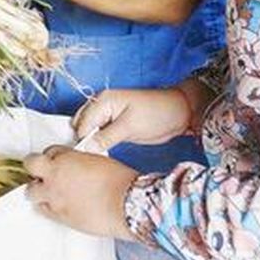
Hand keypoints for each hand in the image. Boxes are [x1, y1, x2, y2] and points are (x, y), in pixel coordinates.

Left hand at [23, 146, 137, 238]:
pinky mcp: (59, 216)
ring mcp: (54, 197)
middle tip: (45, 173)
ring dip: (38, 190)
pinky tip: (58, 205)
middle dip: (36, 169)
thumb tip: (74, 165)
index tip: (57, 161)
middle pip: (30, 166)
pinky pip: (42, 210)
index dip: (53, 156)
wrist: (127, 205)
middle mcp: (55, 176)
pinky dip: (47, 206)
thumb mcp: (96, 160)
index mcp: (65, 158)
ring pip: (31, 191)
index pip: (48, 151)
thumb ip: (78, 161)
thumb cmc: (119, 182)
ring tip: (50, 192)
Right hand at [72, 88, 193, 150]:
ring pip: (88, 133)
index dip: (82, 142)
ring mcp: (108, 116)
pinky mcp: (115, 126)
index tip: (85, 158)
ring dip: (90, 145)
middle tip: (90, 159)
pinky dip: (98, 145)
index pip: (82, 124)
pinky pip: (99, 136)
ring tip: (95, 159)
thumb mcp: (130, 127)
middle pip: (80, 127)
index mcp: (102, 101)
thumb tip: (87, 148)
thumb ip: (106, 137)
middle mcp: (101, 106)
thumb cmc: (158, 112)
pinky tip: (101, 155)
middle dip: (82, 142)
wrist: (179, 113)